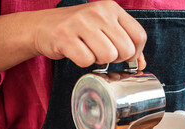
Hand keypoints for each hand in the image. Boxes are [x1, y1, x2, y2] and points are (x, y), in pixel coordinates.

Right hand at [32, 0, 146, 67]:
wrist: (43, 26)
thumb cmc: (78, 29)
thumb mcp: (104, 28)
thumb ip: (125, 42)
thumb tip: (141, 64)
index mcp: (112, 8)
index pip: (139, 36)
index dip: (136, 53)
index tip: (125, 57)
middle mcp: (98, 12)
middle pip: (125, 49)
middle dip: (117, 59)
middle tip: (103, 54)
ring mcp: (81, 23)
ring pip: (108, 56)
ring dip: (100, 61)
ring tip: (90, 52)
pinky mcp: (65, 37)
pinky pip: (87, 60)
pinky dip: (83, 63)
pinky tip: (77, 53)